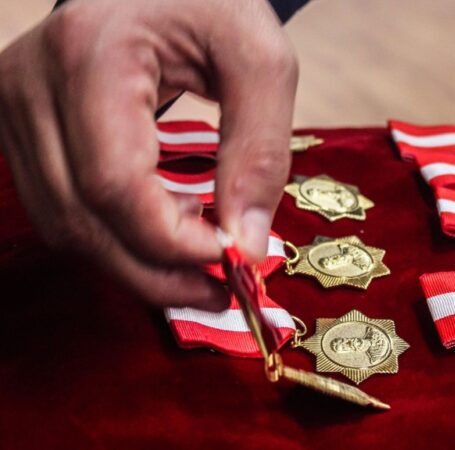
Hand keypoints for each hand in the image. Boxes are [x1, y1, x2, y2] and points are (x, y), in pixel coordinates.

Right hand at [0, 0, 297, 309]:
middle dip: (156, 272)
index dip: (172, 241)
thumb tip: (245, 245)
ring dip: (137, 261)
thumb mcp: (260, 61)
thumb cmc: (213, 5)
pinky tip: (165, 233)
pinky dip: (115, 237)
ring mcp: (14, 107)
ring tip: (200, 259)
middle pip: (81, 219)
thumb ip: (259, 152)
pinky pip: (62, 209)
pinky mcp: (20, 128)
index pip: (114, 184)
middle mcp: (30, 83)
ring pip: (65, 226)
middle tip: (220, 290)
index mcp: (89, 55)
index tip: (231, 260)